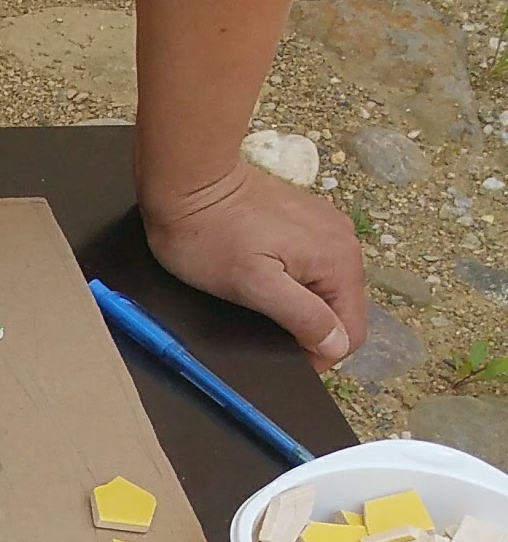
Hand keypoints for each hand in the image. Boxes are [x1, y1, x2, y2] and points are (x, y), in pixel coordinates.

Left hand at [143, 166, 368, 370]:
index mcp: (339, 260)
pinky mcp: (304, 221)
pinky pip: (309, 266)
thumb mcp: (254, 286)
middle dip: (309, 329)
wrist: (190, 182)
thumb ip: (301, 316)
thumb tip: (336, 345)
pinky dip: (290, 282)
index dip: (321, 355)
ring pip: (324, 288)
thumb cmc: (212, 235)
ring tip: (259, 304)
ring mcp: (325, 228)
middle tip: (264, 331)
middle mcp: (342, 242)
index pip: (351, 330)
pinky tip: (260, 280)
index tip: (285, 360)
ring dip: (299, 306)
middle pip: (340, 309)